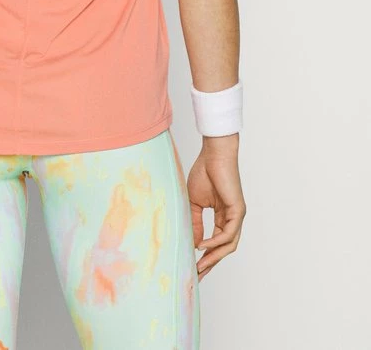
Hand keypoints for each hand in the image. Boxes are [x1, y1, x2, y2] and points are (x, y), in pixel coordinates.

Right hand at [187, 136, 245, 280]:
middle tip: (197, 275)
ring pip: (229, 245)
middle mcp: (232, 219)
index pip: (216, 242)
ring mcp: (236, 216)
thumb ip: (196, 223)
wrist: (213, 155)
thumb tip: (194, 244)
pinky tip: (203, 246)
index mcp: (222, 217)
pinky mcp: (238, 211)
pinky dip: (215, 242)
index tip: (193, 268)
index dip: (205, 256)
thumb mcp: (195, 203)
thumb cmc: (204, 173)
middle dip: (210, 263)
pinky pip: (228, 234)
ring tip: (200, 265)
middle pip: (224, 248)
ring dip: (214, 257)